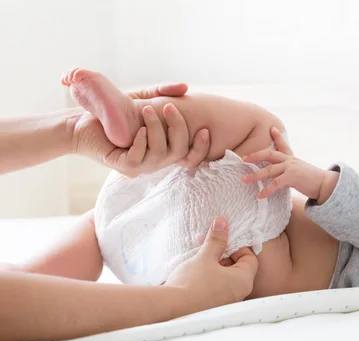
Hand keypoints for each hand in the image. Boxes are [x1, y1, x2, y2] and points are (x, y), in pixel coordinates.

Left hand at [70, 83, 210, 175]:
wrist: (84, 122)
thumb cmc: (114, 112)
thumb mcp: (143, 98)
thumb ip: (163, 92)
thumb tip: (185, 87)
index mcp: (164, 149)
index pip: (191, 156)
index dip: (202, 148)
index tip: (205, 130)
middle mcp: (156, 160)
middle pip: (180, 153)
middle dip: (178, 128)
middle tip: (168, 107)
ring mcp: (140, 165)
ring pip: (160, 155)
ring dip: (157, 131)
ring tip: (147, 111)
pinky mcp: (122, 166)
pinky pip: (138, 159)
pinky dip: (142, 143)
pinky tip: (138, 130)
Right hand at [165, 217, 258, 310]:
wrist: (171, 308)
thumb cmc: (193, 281)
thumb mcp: (205, 256)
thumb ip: (216, 240)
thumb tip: (222, 222)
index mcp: (243, 281)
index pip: (250, 259)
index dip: (238, 247)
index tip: (222, 243)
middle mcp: (239, 294)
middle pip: (238, 269)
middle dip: (224, 256)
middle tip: (208, 249)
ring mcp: (227, 303)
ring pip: (226, 279)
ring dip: (215, 267)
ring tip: (200, 260)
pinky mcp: (214, 308)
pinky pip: (217, 289)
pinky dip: (210, 280)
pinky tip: (196, 274)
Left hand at [242, 127, 338, 203]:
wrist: (326, 185)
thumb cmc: (314, 182)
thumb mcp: (302, 173)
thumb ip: (292, 173)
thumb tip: (284, 179)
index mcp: (292, 159)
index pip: (284, 145)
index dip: (277, 137)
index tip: (272, 128)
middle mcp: (290, 160)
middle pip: (269, 154)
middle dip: (255, 155)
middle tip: (243, 158)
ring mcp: (290, 168)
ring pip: (268, 170)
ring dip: (255, 175)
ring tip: (244, 180)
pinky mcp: (292, 177)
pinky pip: (275, 184)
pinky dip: (266, 190)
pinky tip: (260, 196)